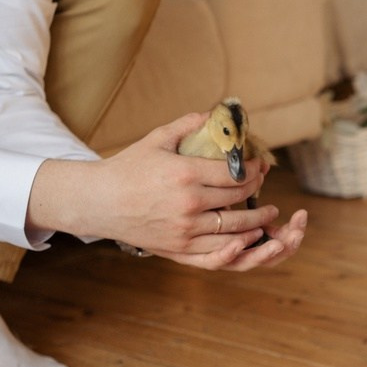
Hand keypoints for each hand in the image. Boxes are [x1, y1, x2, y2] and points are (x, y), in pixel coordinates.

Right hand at [28, 113, 306, 269]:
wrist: (99, 202)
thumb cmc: (128, 168)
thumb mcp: (157, 139)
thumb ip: (188, 125)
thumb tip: (215, 113)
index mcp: (185, 174)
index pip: (235, 173)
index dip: (254, 169)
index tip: (260, 165)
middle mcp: (189, 204)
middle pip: (239, 198)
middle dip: (257, 189)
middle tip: (263, 183)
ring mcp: (185, 230)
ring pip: (235, 229)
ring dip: (257, 221)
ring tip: (267, 214)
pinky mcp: (179, 249)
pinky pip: (218, 253)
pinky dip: (239, 246)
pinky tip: (249, 237)